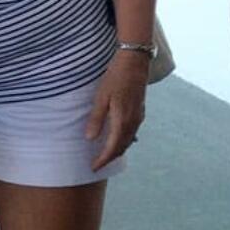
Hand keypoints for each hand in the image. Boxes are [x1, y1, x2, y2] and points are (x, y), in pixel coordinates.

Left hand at [86, 50, 147, 168]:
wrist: (135, 63)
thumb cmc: (116, 77)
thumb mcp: (101, 97)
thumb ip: (96, 119)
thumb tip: (90, 139)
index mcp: (122, 121)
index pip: (112, 148)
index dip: (103, 160)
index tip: (93, 167)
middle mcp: (133, 122)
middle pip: (122, 147)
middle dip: (110, 158)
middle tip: (97, 164)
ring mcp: (138, 117)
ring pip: (128, 141)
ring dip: (117, 150)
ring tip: (106, 155)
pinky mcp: (139, 111)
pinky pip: (132, 133)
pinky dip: (123, 140)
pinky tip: (117, 138)